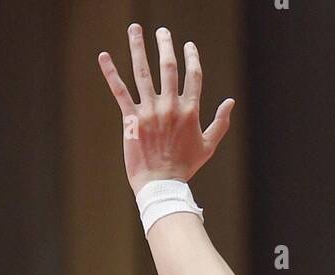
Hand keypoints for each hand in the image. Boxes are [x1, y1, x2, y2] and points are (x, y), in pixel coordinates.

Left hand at [98, 24, 233, 195]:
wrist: (162, 185)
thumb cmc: (185, 167)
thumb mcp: (208, 146)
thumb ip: (220, 123)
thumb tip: (230, 102)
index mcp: (190, 112)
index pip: (193, 76)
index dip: (191, 57)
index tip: (188, 45)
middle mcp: (170, 107)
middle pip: (168, 67)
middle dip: (166, 45)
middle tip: (162, 31)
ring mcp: (150, 112)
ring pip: (142, 72)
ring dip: (137, 47)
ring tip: (134, 29)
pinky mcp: (132, 119)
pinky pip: (119, 91)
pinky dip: (110, 72)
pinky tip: (103, 55)